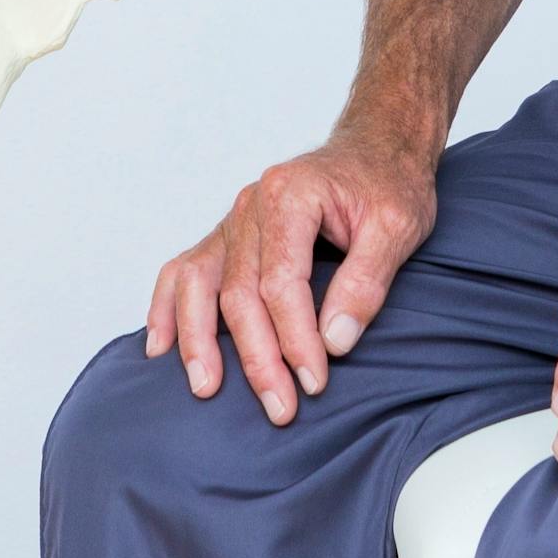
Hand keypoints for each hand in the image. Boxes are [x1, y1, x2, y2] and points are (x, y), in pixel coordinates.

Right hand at [146, 120, 437, 423]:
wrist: (376, 149)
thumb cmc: (388, 185)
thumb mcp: (397, 227)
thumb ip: (367, 282)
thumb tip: (335, 341)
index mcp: (289, 195)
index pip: (281, 282)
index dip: (295, 338)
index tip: (314, 382)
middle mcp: (251, 206)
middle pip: (238, 291)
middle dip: (257, 356)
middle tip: (281, 409)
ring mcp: (233, 221)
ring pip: (199, 284)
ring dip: (198, 340)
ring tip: (206, 388)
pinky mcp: (228, 237)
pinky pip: (184, 270)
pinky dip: (167, 307)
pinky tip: (160, 347)